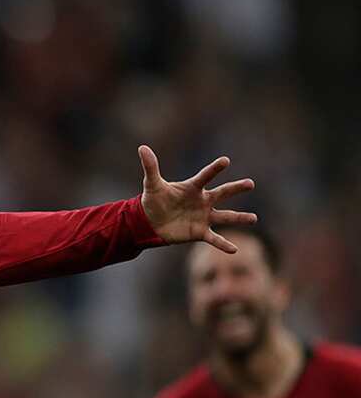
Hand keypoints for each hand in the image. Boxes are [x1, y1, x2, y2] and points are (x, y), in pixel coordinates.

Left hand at [137, 145, 255, 252]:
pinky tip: (234, 250)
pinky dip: (223, 244)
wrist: (150, 222)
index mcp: (193, 188)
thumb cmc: (154, 200)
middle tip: (250, 183)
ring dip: (239, 218)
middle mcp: (203, 201)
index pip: (205, 176)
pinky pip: (214, 239)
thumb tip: (142, 147)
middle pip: (222, 193)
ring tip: (253, 218)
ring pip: (225, 217)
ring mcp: (203, 217)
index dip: (214, 169)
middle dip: (236, 188)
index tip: (225, 161)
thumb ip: (150, 167)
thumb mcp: (151, 184)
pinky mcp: (200, 232)